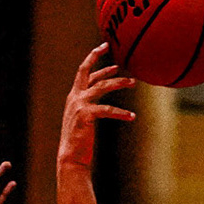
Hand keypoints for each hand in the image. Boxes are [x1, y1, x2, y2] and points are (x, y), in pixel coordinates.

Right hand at [59, 44, 135, 169]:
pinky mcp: (85, 115)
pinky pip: (107, 110)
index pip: (83, 72)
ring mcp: (78, 105)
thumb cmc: (80, 141)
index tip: (104, 47)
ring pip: (101, 87)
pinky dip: (121, 113)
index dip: (93, 58)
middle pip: (87, 71)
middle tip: (116, 53)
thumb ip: (91, 105)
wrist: (71, 157)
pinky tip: (131, 116)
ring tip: (133, 82)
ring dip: (119, 83)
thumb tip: (102, 99)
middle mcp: (75, 97)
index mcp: (74, 96)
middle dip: (99, 59)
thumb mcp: (84, 118)